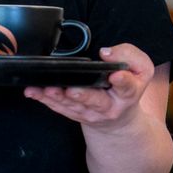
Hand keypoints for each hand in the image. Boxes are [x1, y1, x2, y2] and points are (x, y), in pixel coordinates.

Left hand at [23, 44, 154, 130]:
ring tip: (46, 88)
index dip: (122, 81)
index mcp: (127, 94)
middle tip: (72, 89)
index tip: (116, 76)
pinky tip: (33, 91)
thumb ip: (128, 56)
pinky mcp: (72, 114)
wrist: (119, 119)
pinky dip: (44, 99)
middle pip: (95, 101)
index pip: (127, 87)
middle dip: (83, 95)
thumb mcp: (139, 69)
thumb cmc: (126, 87)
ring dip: (57, 97)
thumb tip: (107, 53)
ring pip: (71, 105)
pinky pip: (57, 107)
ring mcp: (89, 113)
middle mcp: (108, 107)